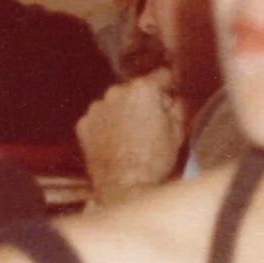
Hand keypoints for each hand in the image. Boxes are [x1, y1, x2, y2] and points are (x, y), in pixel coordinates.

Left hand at [77, 69, 185, 202]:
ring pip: (115, 103)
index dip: (170, 86)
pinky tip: (116, 144)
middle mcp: (116, 92)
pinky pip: (99, 119)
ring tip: (132, 137)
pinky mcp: (84, 125)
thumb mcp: (178, 132)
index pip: (162, 75)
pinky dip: (106, 127)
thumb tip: (177, 98)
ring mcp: (97, 108)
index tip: (171, 95)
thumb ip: (179, 107)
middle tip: (152, 124)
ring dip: (123, 112)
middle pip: (136, 89)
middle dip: (144, 101)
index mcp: (144, 89)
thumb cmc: (153, 160)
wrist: (124, 187)